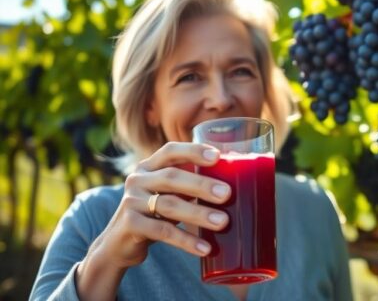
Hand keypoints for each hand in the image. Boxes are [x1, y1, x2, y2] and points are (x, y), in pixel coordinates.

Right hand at [89, 142, 229, 268]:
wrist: (118, 244)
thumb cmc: (154, 214)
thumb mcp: (167, 194)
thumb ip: (189, 186)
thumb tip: (236, 186)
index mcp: (149, 166)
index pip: (170, 151)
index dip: (193, 151)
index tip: (218, 156)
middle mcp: (137, 179)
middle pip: (172, 177)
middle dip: (202, 185)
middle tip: (227, 194)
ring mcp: (131, 201)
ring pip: (169, 205)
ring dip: (198, 214)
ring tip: (223, 222)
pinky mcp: (129, 225)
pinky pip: (162, 231)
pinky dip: (186, 240)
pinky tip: (205, 248)